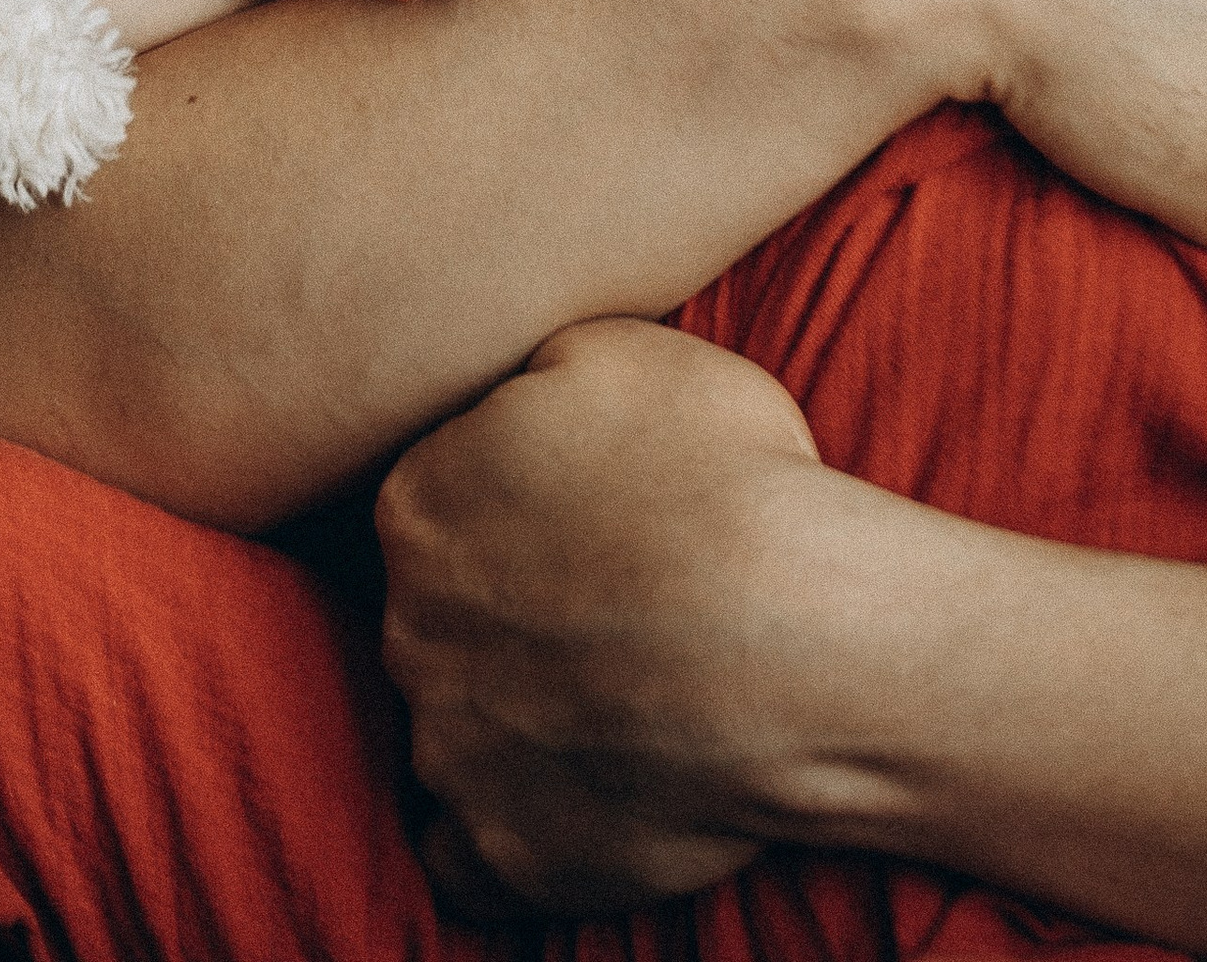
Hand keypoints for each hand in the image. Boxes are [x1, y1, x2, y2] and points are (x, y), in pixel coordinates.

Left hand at [377, 321, 834, 913]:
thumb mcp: (616, 351)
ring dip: (510, 725)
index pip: (435, 509)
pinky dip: (515, 832)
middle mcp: (408, 628)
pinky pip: (471, 855)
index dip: (511, 519)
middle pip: (435, 620)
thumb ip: (530, 376)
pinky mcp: (503, 855)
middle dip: (501, 621)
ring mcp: (449, 750)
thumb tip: (513, 396)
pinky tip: (581, 797)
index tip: (579, 534)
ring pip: (451, 733)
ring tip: (615, 708)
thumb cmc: (722, 478)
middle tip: (603, 619)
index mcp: (418, 504)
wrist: (797, 639)